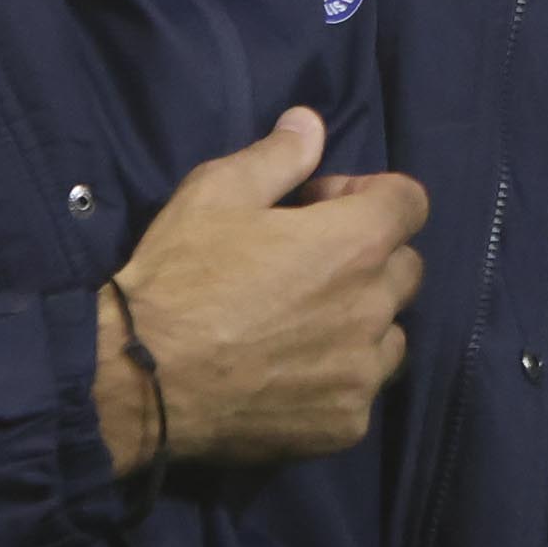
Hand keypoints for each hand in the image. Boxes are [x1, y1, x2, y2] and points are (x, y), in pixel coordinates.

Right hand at [100, 106, 427, 474]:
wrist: (137, 380)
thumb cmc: (177, 277)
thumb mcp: (216, 193)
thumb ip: (278, 156)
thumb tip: (311, 122)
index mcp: (356, 243)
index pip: (410, 202)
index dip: (369, 195)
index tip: (320, 207)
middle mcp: (374, 307)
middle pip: (406, 269)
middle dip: (368, 257)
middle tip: (305, 265)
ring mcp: (363, 372)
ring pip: (391, 335)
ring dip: (360, 322)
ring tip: (299, 324)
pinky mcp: (345, 424)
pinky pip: (361, 390)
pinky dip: (337, 379)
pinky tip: (287, 374)